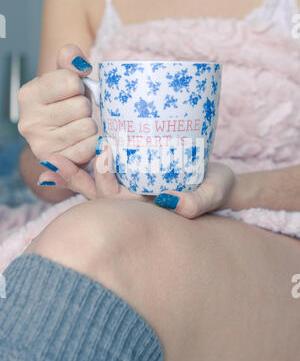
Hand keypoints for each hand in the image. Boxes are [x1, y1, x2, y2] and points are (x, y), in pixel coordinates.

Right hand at [18, 44, 97, 165]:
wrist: (57, 141)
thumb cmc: (63, 104)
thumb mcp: (63, 77)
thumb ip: (70, 60)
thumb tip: (79, 62)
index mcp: (28, 95)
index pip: (71, 81)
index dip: (79, 86)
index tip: (72, 92)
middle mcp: (29, 121)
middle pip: (81, 105)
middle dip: (86, 107)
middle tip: (77, 113)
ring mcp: (41, 144)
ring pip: (88, 126)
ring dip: (90, 125)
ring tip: (79, 126)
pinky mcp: (59, 162)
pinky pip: (90, 147)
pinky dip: (93, 143)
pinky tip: (83, 141)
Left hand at [38, 137, 234, 218]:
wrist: (217, 180)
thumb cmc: (216, 188)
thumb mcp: (212, 193)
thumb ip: (197, 201)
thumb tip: (176, 204)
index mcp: (147, 210)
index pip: (117, 203)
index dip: (105, 182)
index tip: (104, 153)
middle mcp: (134, 202)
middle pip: (99, 195)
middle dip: (79, 178)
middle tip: (60, 156)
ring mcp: (132, 188)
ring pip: (97, 184)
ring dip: (75, 172)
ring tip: (52, 157)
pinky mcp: (134, 172)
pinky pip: (108, 170)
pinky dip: (87, 163)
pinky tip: (73, 150)